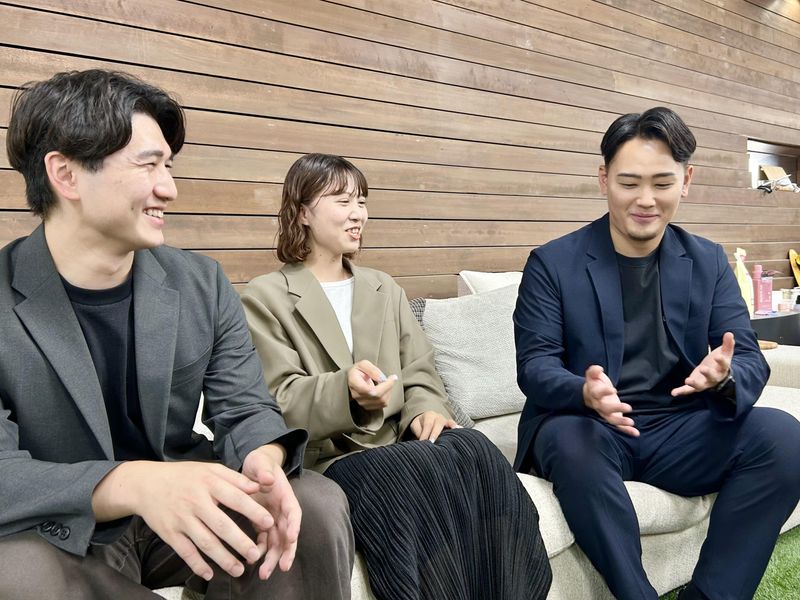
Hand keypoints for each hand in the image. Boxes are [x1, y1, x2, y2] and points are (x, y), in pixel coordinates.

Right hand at [94, 460, 273, 581]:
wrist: (146, 483)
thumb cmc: (184, 476)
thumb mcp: (209, 469)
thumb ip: (234, 478)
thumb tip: (259, 487)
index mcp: (209, 484)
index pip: (236, 499)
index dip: (253, 511)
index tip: (269, 523)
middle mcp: (196, 502)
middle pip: (221, 525)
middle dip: (240, 542)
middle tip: (256, 555)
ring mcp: (182, 519)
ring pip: (205, 542)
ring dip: (223, 558)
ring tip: (240, 569)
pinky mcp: (169, 533)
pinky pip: (185, 552)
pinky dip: (197, 564)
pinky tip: (210, 574)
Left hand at [242, 445, 301, 579]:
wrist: (254, 466)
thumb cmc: (260, 463)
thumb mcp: (261, 462)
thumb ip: (265, 471)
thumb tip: (268, 480)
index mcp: (285, 495)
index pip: (293, 512)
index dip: (294, 525)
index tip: (292, 538)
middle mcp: (282, 510)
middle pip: (288, 533)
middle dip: (286, 551)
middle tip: (283, 567)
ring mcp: (272, 518)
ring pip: (276, 541)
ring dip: (272, 557)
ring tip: (264, 574)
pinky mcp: (261, 522)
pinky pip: (263, 540)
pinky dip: (260, 550)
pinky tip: (252, 561)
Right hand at [348, 359, 396, 409]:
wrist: (354, 378)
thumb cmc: (359, 370)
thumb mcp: (364, 364)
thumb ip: (372, 370)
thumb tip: (382, 379)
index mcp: (354, 383)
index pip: (371, 390)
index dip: (385, 385)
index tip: (393, 377)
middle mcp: (357, 395)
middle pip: (378, 396)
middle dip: (389, 387)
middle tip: (392, 378)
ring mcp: (362, 403)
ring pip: (382, 401)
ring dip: (389, 391)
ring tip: (387, 383)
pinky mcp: (367, 406)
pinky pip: (382, 404)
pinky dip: (387, 396)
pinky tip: (385, 389)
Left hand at [410, 410, 459, 441]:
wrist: (427, 418)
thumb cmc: (421, 424)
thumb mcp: (416, 426)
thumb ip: (418, 431)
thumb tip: (422, 440)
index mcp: (429, 416)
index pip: (428, 425)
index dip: (426, 433)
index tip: (423, 442)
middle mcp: (438, 417)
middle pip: (438, 424)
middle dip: (435, 434)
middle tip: (432, 442)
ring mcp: (446, 420)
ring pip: (448, 423)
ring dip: (450, 427)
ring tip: (453, 431)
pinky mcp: (450, 424)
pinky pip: (454, 425)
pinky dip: (457, 427)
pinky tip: (461, 429)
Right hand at [583, 365, 637, 436]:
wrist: (589, 395)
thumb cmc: (594, 384)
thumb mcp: (592, 375)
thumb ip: (594, 371)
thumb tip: (599, 369)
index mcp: (594, 393)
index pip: (597, 393)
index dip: (605, 392)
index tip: (613, 390)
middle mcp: (598, 405)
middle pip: (605, 408)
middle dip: (616, 408)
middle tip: (628, 407)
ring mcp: (605, 413)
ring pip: (610, 419)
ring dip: (621, 422)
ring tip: (631, 422)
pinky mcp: (612, 417)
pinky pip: (618, 426)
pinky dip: (626, 430)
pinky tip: (636, 433)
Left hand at [672, 332, 734, 396]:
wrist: (718, 374)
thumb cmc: (720, 362)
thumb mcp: (725, 353)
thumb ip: (728, 344)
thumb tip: (729, 333)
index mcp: (722, 368)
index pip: (724, 365)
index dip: (721, 361)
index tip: (718, 356)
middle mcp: (714, 377)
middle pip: (712, 377)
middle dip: (708, 373)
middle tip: (703, 368)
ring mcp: (705, 382)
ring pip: (700, 385)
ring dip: (694, 384)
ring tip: (687, 380)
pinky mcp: (696, 385)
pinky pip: (689, 390)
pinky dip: (682, 391)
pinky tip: (674, 392)